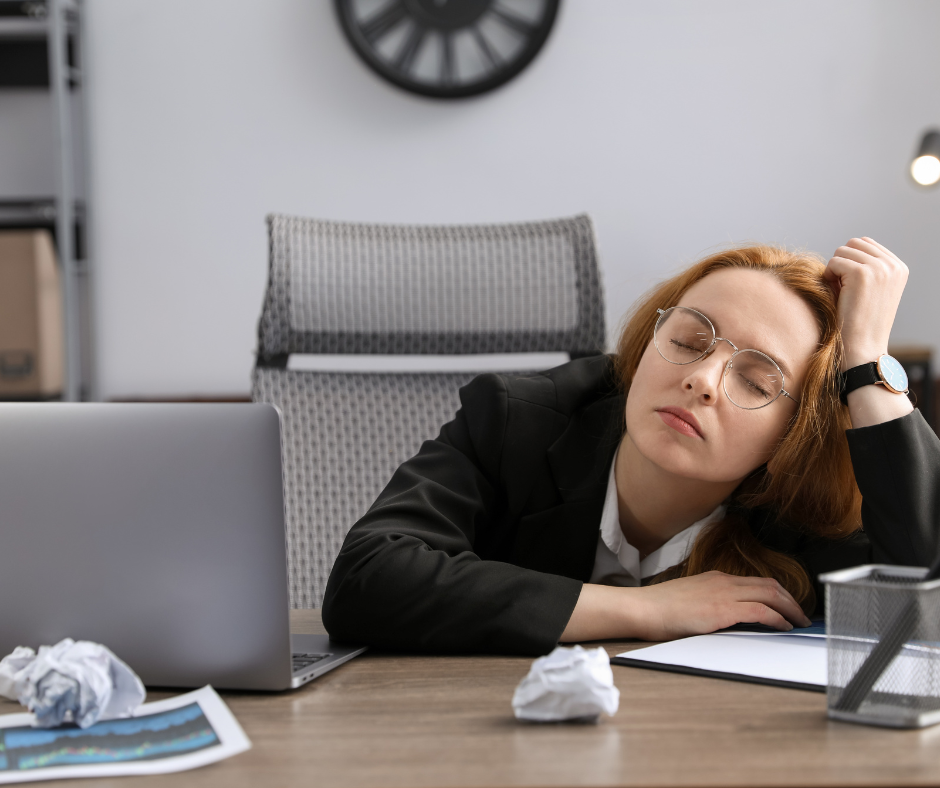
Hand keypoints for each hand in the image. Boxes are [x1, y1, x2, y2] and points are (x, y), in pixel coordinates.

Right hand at [634, 571, 810, 640]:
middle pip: (770, 585)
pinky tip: (784, 626)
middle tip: (802, 615)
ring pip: (771, 594)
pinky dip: (778, 618)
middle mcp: (724, 581)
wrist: (644, 609)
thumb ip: (710, 604)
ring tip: (800, 622)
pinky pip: (761, 611)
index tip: (787, 606)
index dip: (778, 594)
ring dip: (790, 609)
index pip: (756, 582)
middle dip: (791, 600)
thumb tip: (726, 618)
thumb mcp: (689, 599)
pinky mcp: (723, 609)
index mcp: (716, 578)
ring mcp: (724, 593)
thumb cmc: (660, 608)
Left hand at [822, 238, 908, 370]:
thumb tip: (844, 249)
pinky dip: (828, 276)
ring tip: (839, 292)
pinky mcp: (863, 274)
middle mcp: (893, 265)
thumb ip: (864, 268)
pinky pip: (834, 262)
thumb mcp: (870, 290)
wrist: (863, 348)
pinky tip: (836, 294)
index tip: (849, 285)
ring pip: (843, 250)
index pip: (866, 244)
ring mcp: (880, 268)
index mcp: (898, 268)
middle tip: (840, 287)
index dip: (849, 261)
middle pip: (854, 243)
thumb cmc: (859, 322)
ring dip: (834, 270)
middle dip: (841, 262)